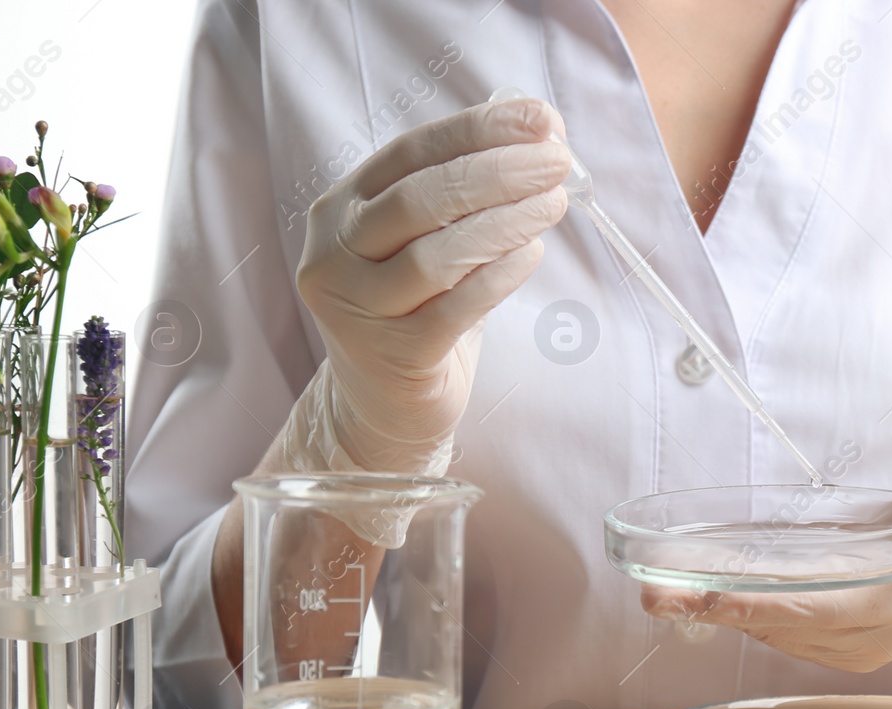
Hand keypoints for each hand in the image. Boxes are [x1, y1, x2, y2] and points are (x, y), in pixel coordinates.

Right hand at [286, 97, 572, 473]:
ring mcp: (356, 308)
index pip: (412, 153)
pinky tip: (534, 253)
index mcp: (341, 209)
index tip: (540, 120)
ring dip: (505, 222)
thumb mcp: (425, 243)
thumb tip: (536, 135)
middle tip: (557, 161)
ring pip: (436, 255)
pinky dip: (500, 277)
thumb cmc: (416, 311)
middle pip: (420, 199)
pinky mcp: (392, 357)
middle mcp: (335, 254)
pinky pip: (454, 309)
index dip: (478, 131)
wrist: (385, 406)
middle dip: (497, 172)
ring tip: (555, 204)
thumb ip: (462, 194)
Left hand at [641, 456, 891, 671]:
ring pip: (780, 636)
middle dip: (718, 614)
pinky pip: (786, 634)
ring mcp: (861, 647)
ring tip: (659, 594)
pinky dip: (742, 617)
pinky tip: (701, 598)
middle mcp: (880, 636)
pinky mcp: (844, 643)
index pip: (826, 612)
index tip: (712, 599)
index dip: (766, 608)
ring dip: (718, 619)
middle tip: (653, 595)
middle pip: (789, 629)